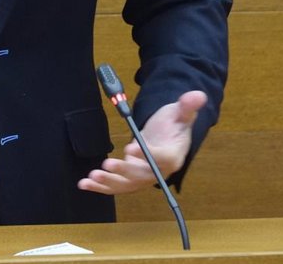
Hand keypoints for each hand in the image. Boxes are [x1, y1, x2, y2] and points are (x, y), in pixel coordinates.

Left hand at [76, 90, 206, 194]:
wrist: (167, 137)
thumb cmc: (173, 124)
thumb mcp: (180, 112)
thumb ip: (186, 106)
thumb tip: (198, 95)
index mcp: (173, 155)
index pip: (161, 158)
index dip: (146, 155)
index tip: (130, 149)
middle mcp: (159, 171)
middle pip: (141, 175)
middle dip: (123, 171)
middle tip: (106, 165)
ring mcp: (144, 178)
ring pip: (126, 184)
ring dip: (108, 182)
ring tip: (91, 177)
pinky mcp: (132, 180)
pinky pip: (116, 186)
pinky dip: (101, 187)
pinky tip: (84, 184)